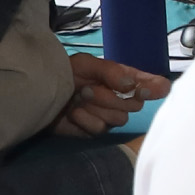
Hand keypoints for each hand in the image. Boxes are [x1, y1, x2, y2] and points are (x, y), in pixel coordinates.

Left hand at [54, 53, 169, 138]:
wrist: (40, 92)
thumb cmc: (66, 73)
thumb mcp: (88, 64)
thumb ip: (112, 72)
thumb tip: (132, 85)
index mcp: (126, 79)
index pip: (153, 85)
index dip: (154, 88)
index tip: (143, 90)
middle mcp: (122, 99)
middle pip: (135, 105)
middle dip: (110, 97)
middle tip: (88, 89)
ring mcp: (110, 116)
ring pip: (118, 118)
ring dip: (95, 107)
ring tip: (78, 98)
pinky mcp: (96, 131)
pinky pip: (99, 128)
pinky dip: (84, 119)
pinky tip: (72, 113)